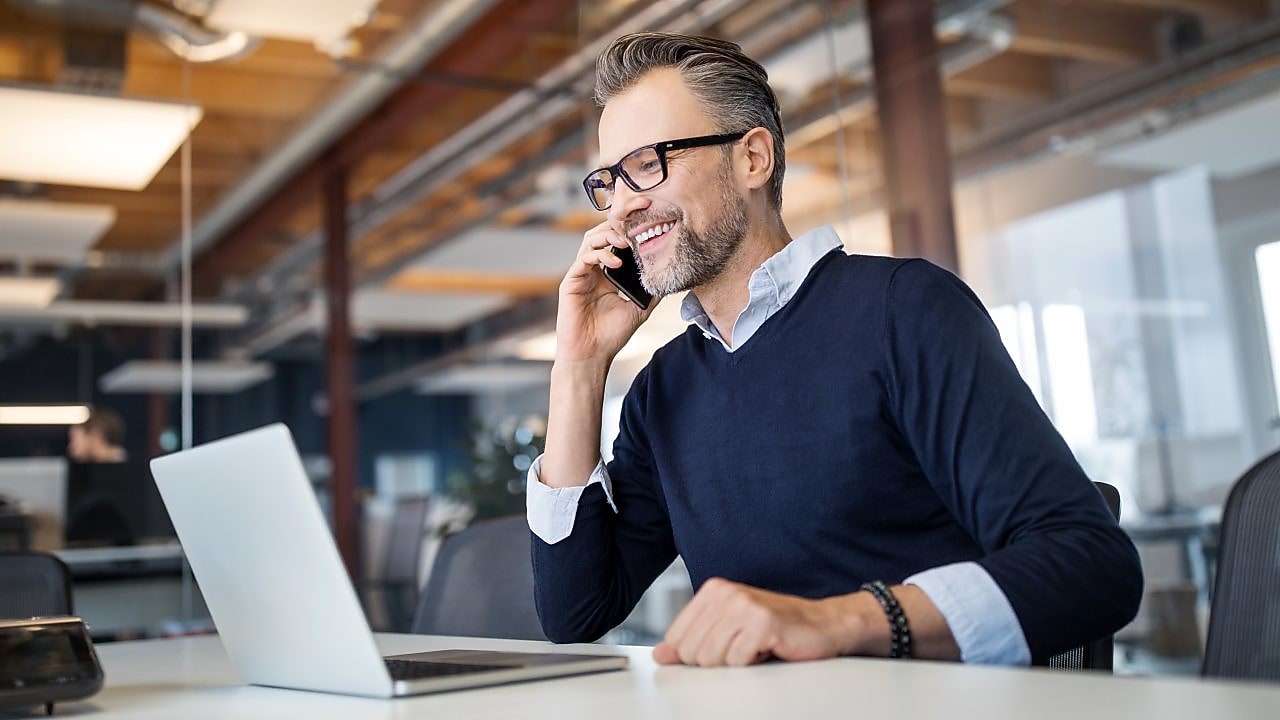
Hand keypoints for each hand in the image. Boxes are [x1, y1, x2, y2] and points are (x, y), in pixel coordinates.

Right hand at [554, 220, 654, 364]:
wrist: (592, 355)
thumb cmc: (611, 335)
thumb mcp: (639, 309)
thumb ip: (651, 292)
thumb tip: (670, 278)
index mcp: (607, 274)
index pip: (616, 243)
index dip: (629, 231)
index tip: (647, 225)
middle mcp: (593, 271)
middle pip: (601, 234)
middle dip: (618, 225)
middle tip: (636, 224)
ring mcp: (581, 274)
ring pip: (591, 241)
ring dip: (609, 236)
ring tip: (627, 242)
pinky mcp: (571, 282)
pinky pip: (583, 259)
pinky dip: (600, 255)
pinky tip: (616, 262)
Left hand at [653, 578, 873, 666]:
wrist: (821, 625)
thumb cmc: (775, 628)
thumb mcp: (727, 631)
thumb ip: (692, 640)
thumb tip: (661, 654)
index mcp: (712, 591)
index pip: (675, 638)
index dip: (695, 654)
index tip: (721, 647)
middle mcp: (725, 593)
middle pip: (691, 651)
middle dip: (716, 660)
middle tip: (742, 647)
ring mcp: (744, 605)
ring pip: (710, 658)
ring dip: (735, 662)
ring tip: (754, 647)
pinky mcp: (762, 623)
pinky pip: (737, 661)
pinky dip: (753, 663)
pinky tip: (767, 648)